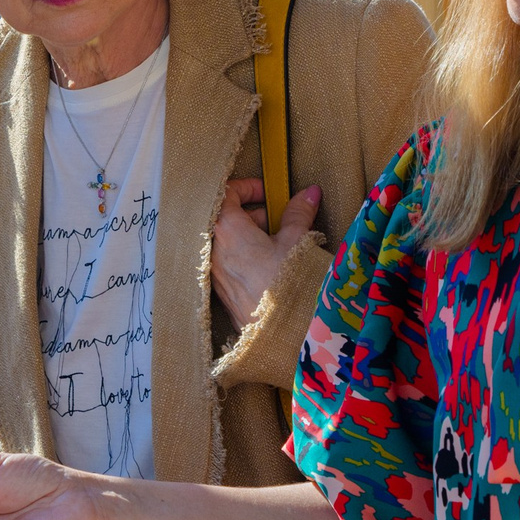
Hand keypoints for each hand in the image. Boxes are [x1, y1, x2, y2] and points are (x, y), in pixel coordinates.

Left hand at [211, 178, 321, 328]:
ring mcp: (214, 273)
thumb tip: (308, 194)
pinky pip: (228, 264)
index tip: (267, 192)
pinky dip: (244, 258)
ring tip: (278, 246)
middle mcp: (212, 250)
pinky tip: (270, 268)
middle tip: (277, 220)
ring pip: (226, 242)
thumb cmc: (286, 283)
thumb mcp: (297, 240)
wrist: (281, 332)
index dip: (247, 187)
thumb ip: (299, 213)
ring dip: (249, 237)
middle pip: (224, 218)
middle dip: (252, 214)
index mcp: (226, 229)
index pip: (225, 193)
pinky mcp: (221, 292)